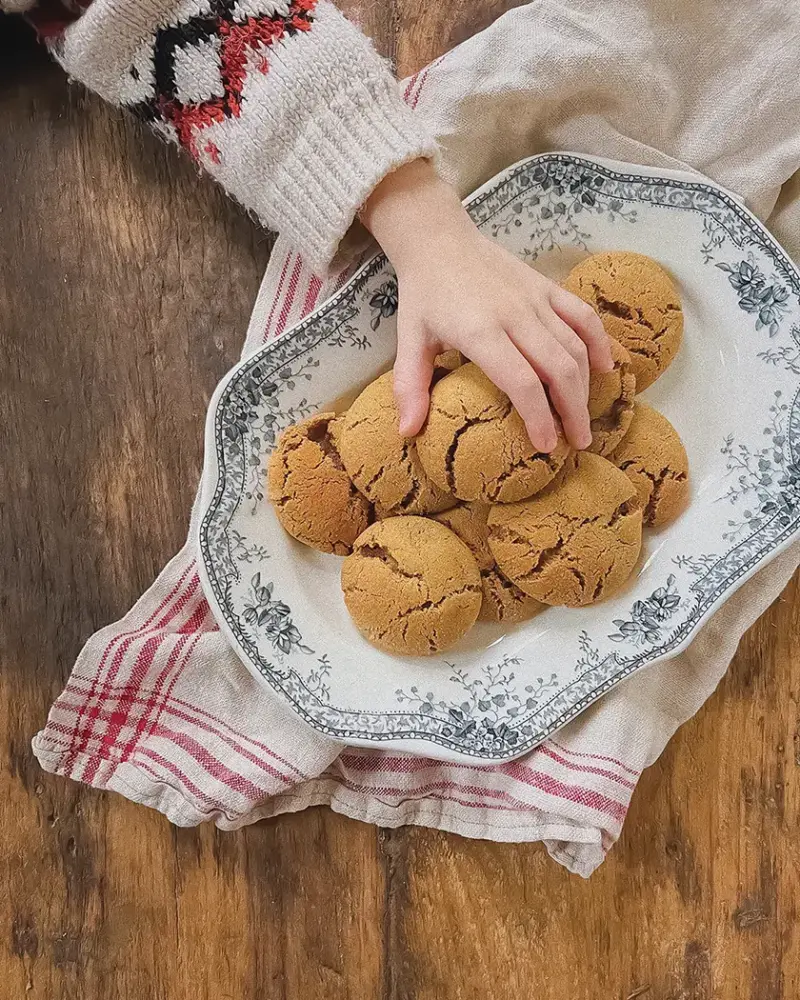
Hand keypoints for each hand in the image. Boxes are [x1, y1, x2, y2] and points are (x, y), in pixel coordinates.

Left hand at [361, 160, 612, 451]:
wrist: (439, 239)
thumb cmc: (424, 295)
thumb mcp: (409, 340)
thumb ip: (410, 386)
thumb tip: (406, 431)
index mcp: (481, 331)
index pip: (522, 381)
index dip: (539, 416)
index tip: (546, 445)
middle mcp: (515, 314)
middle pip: (559, 368)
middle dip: (573, 410)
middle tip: (576, 443)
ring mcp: (536, 298)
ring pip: (575, 346)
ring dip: (585, 386)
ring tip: (583, 420)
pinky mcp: (547, 286)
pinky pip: (583, 316)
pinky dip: (598, 342)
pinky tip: (606, 369)